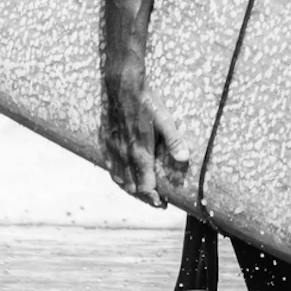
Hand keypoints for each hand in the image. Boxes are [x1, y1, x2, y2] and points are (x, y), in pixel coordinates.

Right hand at [104, 63, 188, 208]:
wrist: (121, 85)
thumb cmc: (145, 101)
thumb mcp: (165, 119)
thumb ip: (174, 140)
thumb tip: (185, 158)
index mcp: (139, 152)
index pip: (145, 186)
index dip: (153, 199)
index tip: (162, 204)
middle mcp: (124, 154)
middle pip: (132, 187)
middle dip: (144, 198)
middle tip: (155, 202)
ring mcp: (112, 149)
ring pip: (119, 179)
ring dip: (131, 190)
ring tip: (141, 194)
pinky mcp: (105, 141)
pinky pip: (109, 166)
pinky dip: (117, 177)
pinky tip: (122, 178)